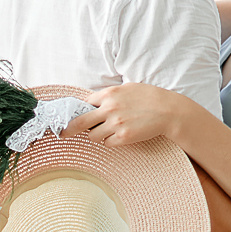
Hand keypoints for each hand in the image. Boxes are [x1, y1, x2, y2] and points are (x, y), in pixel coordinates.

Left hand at [73, 82, 190, 148]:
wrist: (168, 111)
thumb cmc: (149, 98)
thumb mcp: (127, 89)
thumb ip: (110, 96)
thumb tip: (92, 103)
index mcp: (109, 94)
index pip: (84, 104)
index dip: (78, 112)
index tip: (71, 117)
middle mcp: (109, 109)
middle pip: (79, 122)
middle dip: (68, 129)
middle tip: (62, 133)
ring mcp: (116, 124)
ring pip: (93, 136)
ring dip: (96, 135)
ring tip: (108, 130)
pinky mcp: (123, 137)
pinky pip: (107, 143)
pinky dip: (110, 141)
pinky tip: (120, 135)